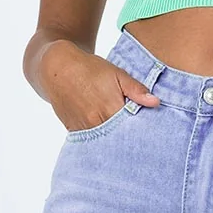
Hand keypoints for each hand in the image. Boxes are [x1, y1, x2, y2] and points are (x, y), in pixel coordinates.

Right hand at [41, 43, 160, 132]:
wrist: (57, 68)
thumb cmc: (90, 69)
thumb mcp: (117, 74)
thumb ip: (136, 90)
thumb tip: (155, 103)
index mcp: (110, 109)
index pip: (132, 130)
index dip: (141, 133)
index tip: (149, 135)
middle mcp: (96, 123)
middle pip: (118, 139)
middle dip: (128, 141)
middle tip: (140, 144)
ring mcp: (84, 129)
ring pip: (104, 143)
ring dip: (113, 143)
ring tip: (123, 142)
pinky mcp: (74, 131)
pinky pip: (90, 142)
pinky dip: (99, 142)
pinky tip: (106, 139)